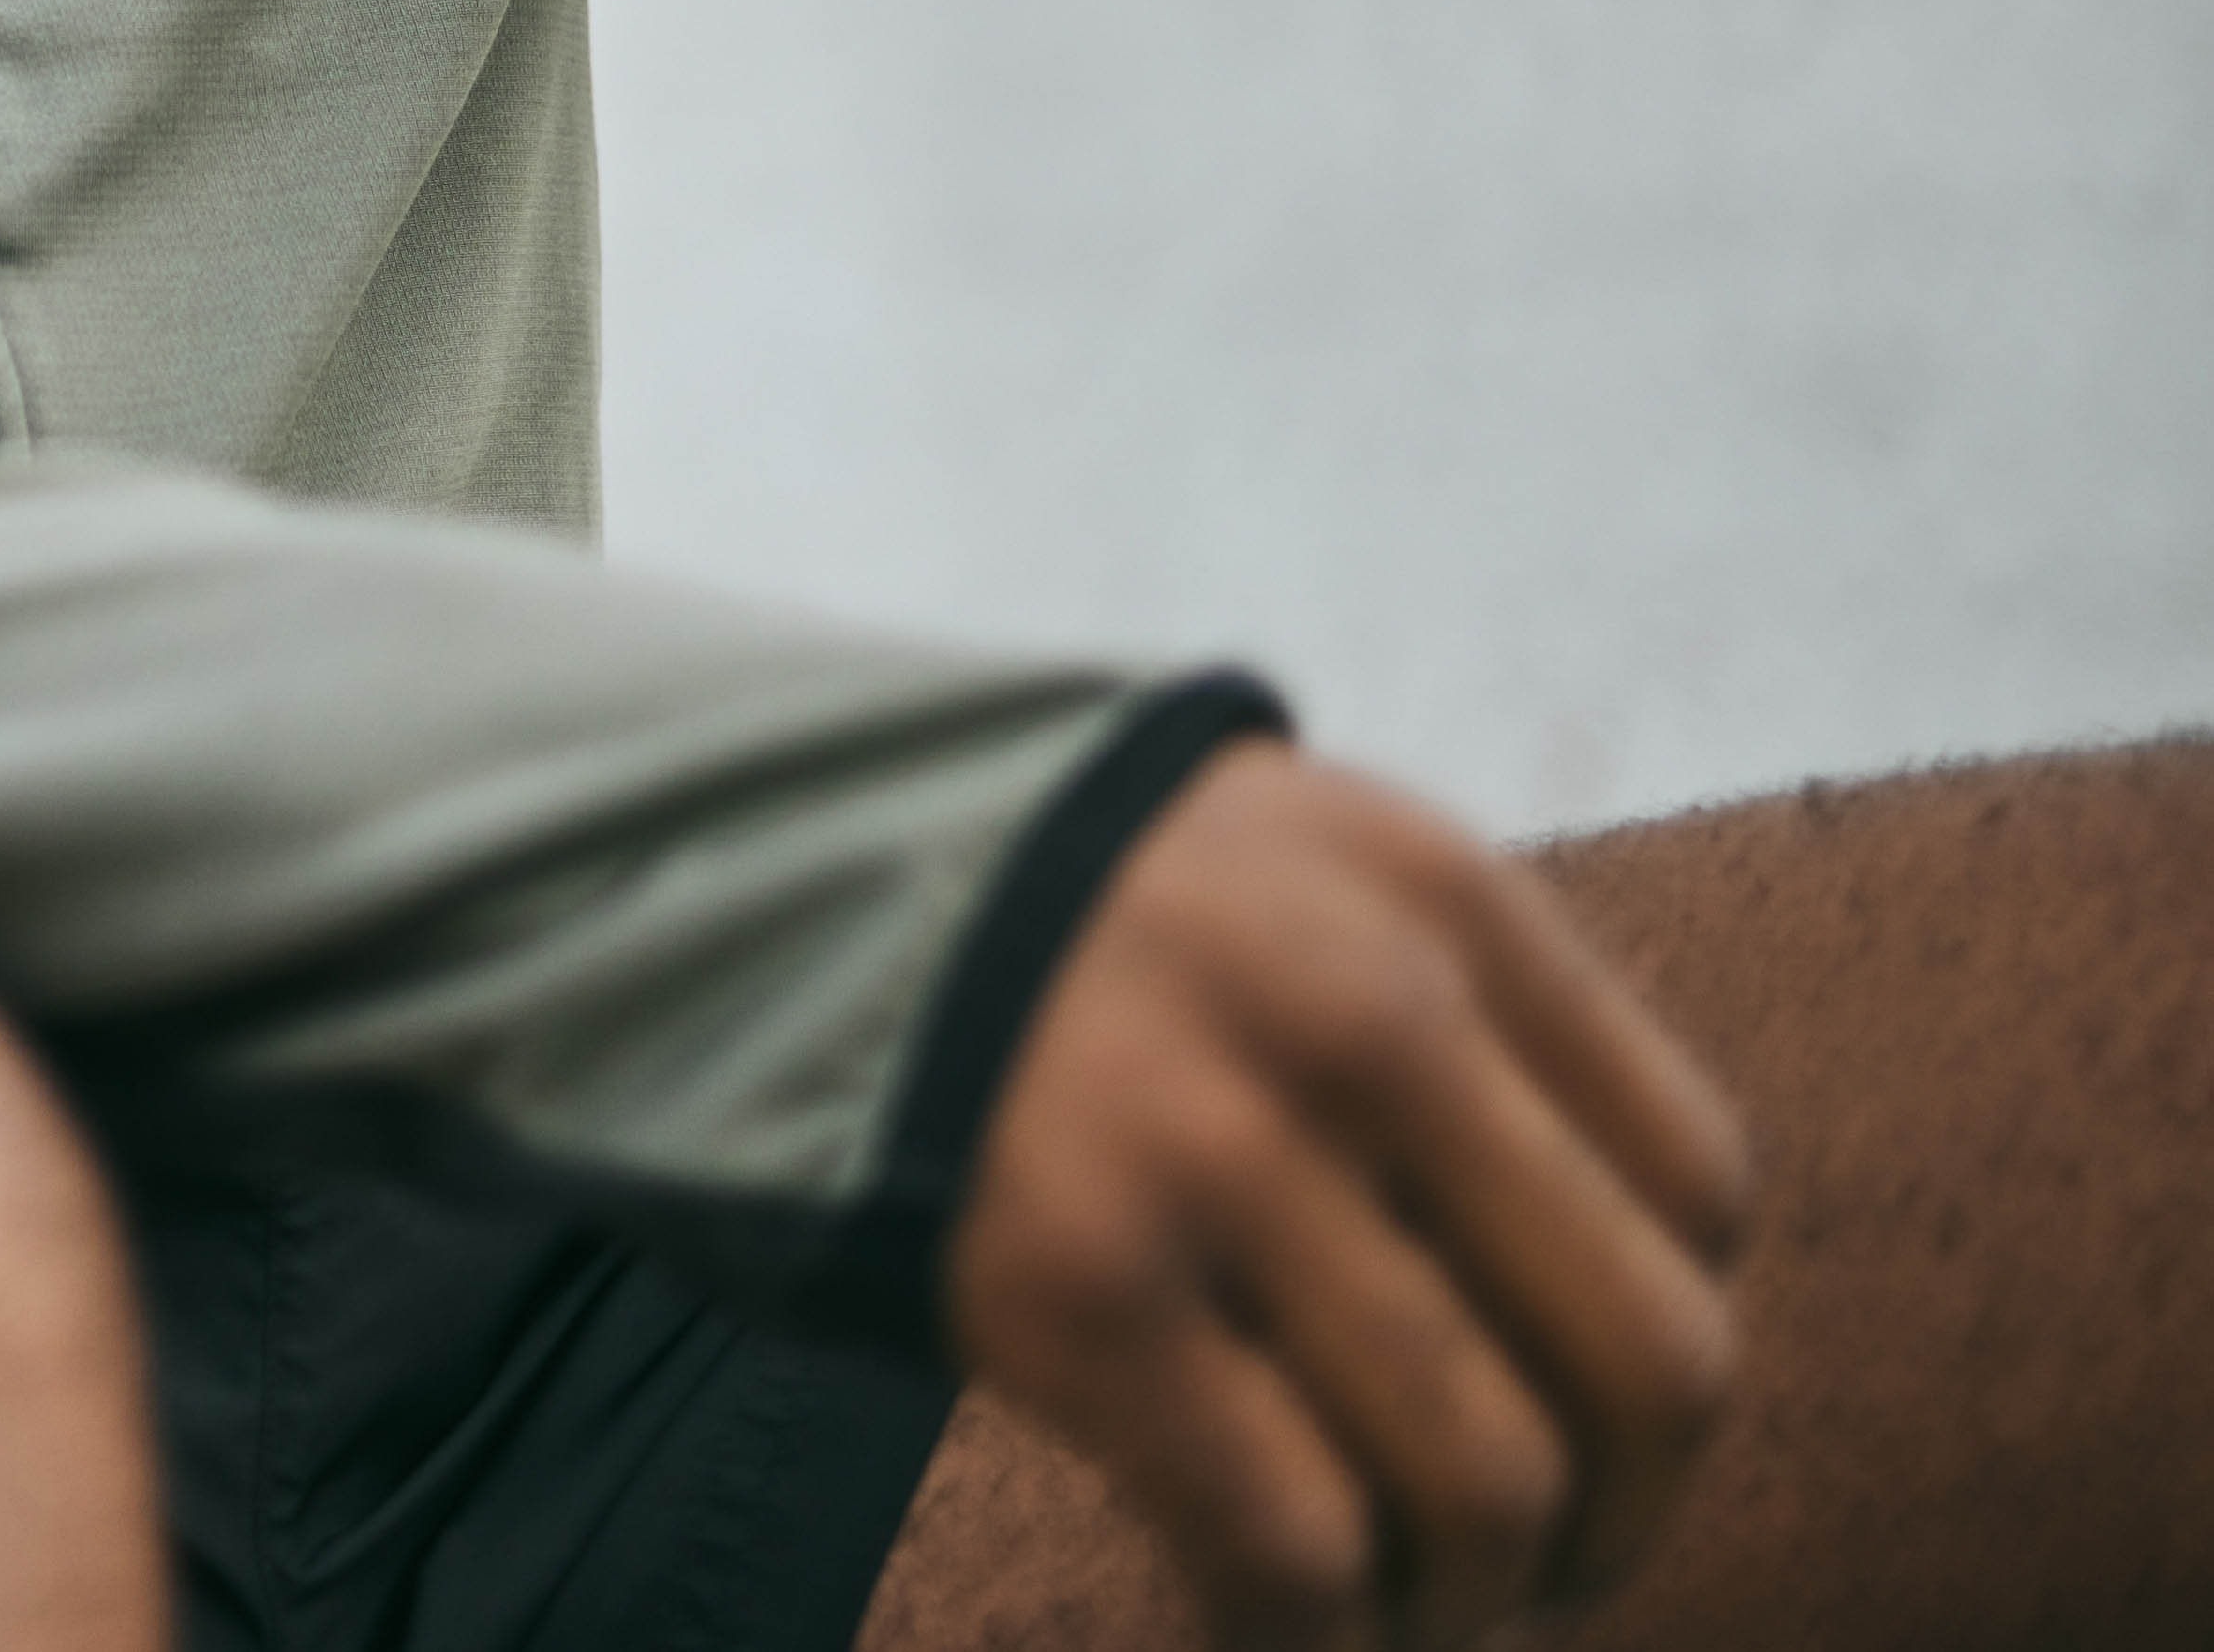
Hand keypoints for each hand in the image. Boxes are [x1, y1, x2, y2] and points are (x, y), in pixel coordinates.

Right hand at [947, 743, 1755, 1647]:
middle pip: (1651, 1361)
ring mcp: (1216, 1155)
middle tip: (1545, 1570)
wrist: (749, 877)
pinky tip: (1267, 1625)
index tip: (1584, 1409)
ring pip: (1486, 1483)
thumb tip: (1609, 1311)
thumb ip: (1460, 1022)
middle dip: (1620, 1518)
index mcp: (1440, 905)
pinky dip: (1309, 1633)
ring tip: (1402, 1609)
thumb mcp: (1293, 876)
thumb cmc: (1056, 922)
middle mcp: (1362, 1019)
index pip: (1701, 1190)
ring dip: (1469, 1598)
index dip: (1662, 1330)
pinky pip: (1290, 1544)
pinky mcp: (1079, 1290)